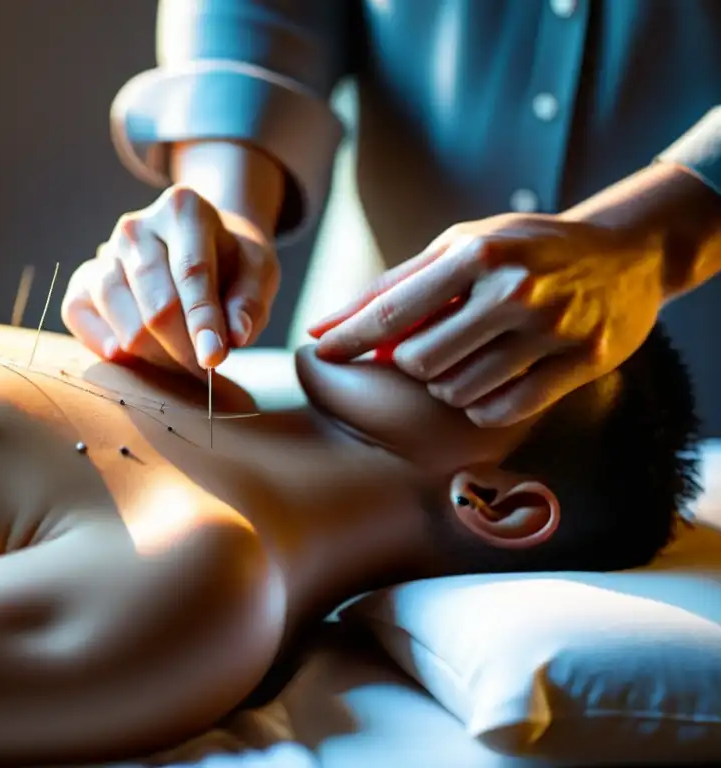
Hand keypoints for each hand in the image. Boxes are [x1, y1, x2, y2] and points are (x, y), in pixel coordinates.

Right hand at [61, 184, 279, 375]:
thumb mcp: (258, 269)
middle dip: (184, 348)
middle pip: (156, 306)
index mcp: (183, 209)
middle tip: (205, 367)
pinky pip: (79, 317)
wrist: (200, 242)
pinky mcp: (83, 279)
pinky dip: (105, 345)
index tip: (214, 358)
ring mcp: (105, 252)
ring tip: (180, 359)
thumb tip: (235, 336)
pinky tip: (133, 356)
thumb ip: (250, 301)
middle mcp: (136, 227)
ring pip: (123, 323)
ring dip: (156, 356)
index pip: (192, 273)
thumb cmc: (232, 260)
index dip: (202, 321)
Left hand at [309, 213, 663, 425]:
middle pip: (420, 362)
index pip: (392, 311)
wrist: (625, 253)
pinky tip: (490, 381)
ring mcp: (551, 328)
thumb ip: (393, 287)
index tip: (321, 355)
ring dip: (448, 385)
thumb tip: (323, 329)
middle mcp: (514, 290)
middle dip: (411, 363)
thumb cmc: (521, 249)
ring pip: (458, 391)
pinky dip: (483, 406)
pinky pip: (503, 409)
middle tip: (430, 348)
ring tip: (467, 358)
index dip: (348, 339)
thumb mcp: (459, 247)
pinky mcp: (582, 362)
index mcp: (476, 254)